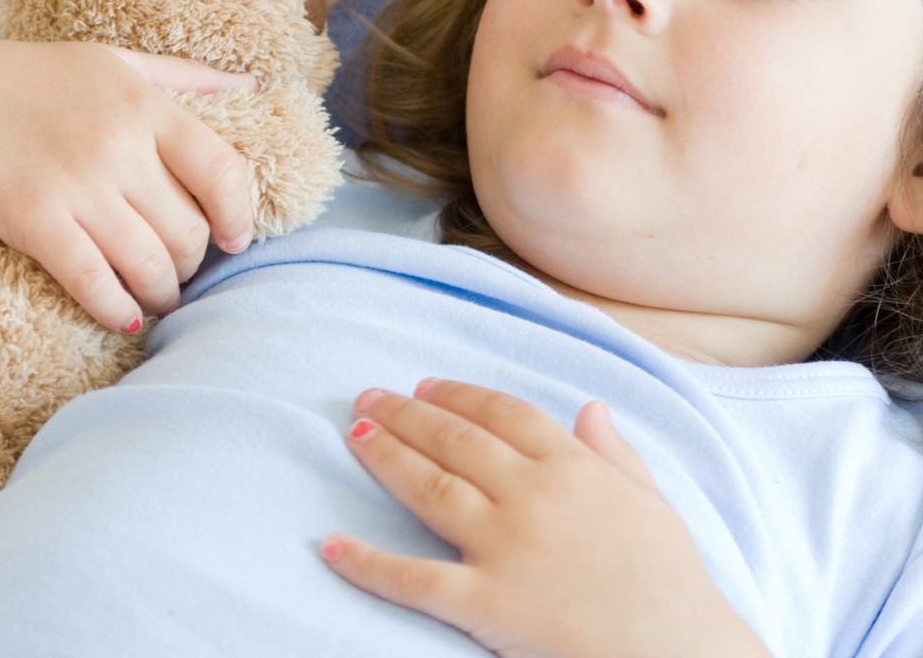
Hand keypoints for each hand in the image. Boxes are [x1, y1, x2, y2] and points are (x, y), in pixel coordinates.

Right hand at [0, 38, 256, 332]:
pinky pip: (95, 283)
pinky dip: (120, 311)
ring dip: (161, 293)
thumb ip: (187, 75)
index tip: (237, 238)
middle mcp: (120, 146)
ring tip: (156, 297)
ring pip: (150, 265)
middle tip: (180, 270)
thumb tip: (255, 88)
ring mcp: (77, 186)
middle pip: (189, 231)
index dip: (241, 215)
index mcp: (146, 105)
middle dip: (192, 263)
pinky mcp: (34, 221)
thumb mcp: (114, 61)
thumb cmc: (29, 76)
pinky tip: (124, 318)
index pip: (225, 171)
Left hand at [320, 380, 771, 657]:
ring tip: (354, 434)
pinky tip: (333, 547)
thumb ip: (616, 452)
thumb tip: (591, 407)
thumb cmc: (674, 584)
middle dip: (406, 413)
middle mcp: (532, 495)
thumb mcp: (652, 503)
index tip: (425, 386)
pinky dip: (370, 565)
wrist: (684, 656)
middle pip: (454, 439)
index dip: (456, 394)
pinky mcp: (487, 604)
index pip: (501, 413)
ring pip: (430, 488)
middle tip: (368, 398)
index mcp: (572, 466)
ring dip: (386, 457)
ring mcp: (506, 546)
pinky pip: (416, 580)